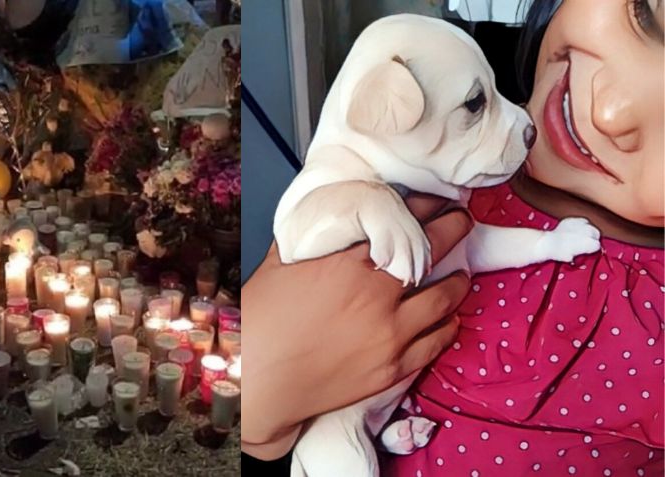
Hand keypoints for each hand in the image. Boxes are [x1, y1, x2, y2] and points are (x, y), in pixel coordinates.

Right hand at [240, 194, 472, 459]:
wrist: (259, 381)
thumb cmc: (262, 321)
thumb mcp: (280, 262)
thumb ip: (311, 238)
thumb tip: (325, 220)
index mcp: (348, 262)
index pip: (399, 221)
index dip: (423, 205)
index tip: (435, 199)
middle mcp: (377, 294)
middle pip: (431, 250)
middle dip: (453, 228)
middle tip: (461, 220)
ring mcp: (390, 333)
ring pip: (443, 299)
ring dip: (457, 281)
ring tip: (461, 274)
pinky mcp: (394, 367)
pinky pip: (435, 341)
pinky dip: (447, 325)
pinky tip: (450, 318)